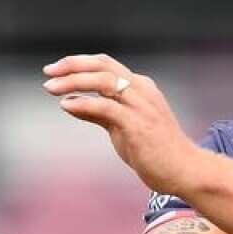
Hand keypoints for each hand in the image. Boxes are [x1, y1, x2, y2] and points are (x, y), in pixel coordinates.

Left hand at [42, 54, 202, 194]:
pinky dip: (84, 104)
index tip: (56, 70)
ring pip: (103, 81)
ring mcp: (141, 106)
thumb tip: (71, 103)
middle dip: (72, 65)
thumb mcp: (124, 128)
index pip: (106, 64)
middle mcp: (141, 91)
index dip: (78, 63)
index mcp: (140, 88)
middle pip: (103, 65)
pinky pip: (106, 108)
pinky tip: (66, 105)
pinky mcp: (138, 125)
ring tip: (51, 88)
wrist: (184, 170)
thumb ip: (101, 114)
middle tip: (48, 73)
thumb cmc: (156, 151)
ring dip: (74, 82)